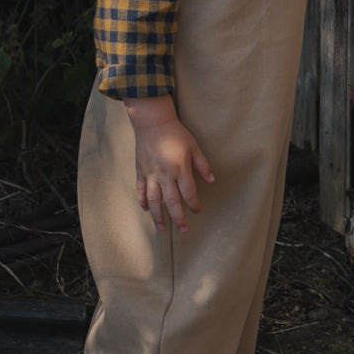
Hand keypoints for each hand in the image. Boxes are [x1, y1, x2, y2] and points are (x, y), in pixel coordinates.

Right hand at [124, 96, 213, 232]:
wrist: (152, 122)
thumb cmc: (176, 134)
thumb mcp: (193, 147)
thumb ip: (202, 165)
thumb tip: (212, 181)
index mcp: (180, 168)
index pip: (188, 193)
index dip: (194, 204)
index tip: (198, 211)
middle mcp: (165, 174)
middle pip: (171, 201)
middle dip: (178, 218)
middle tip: (184, 230)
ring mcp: (151, 174)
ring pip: (153, 200)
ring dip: (158, 216)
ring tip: (162, 228)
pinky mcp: (141, 171)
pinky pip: (141, 190)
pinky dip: (143, 201)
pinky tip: (146, 209)